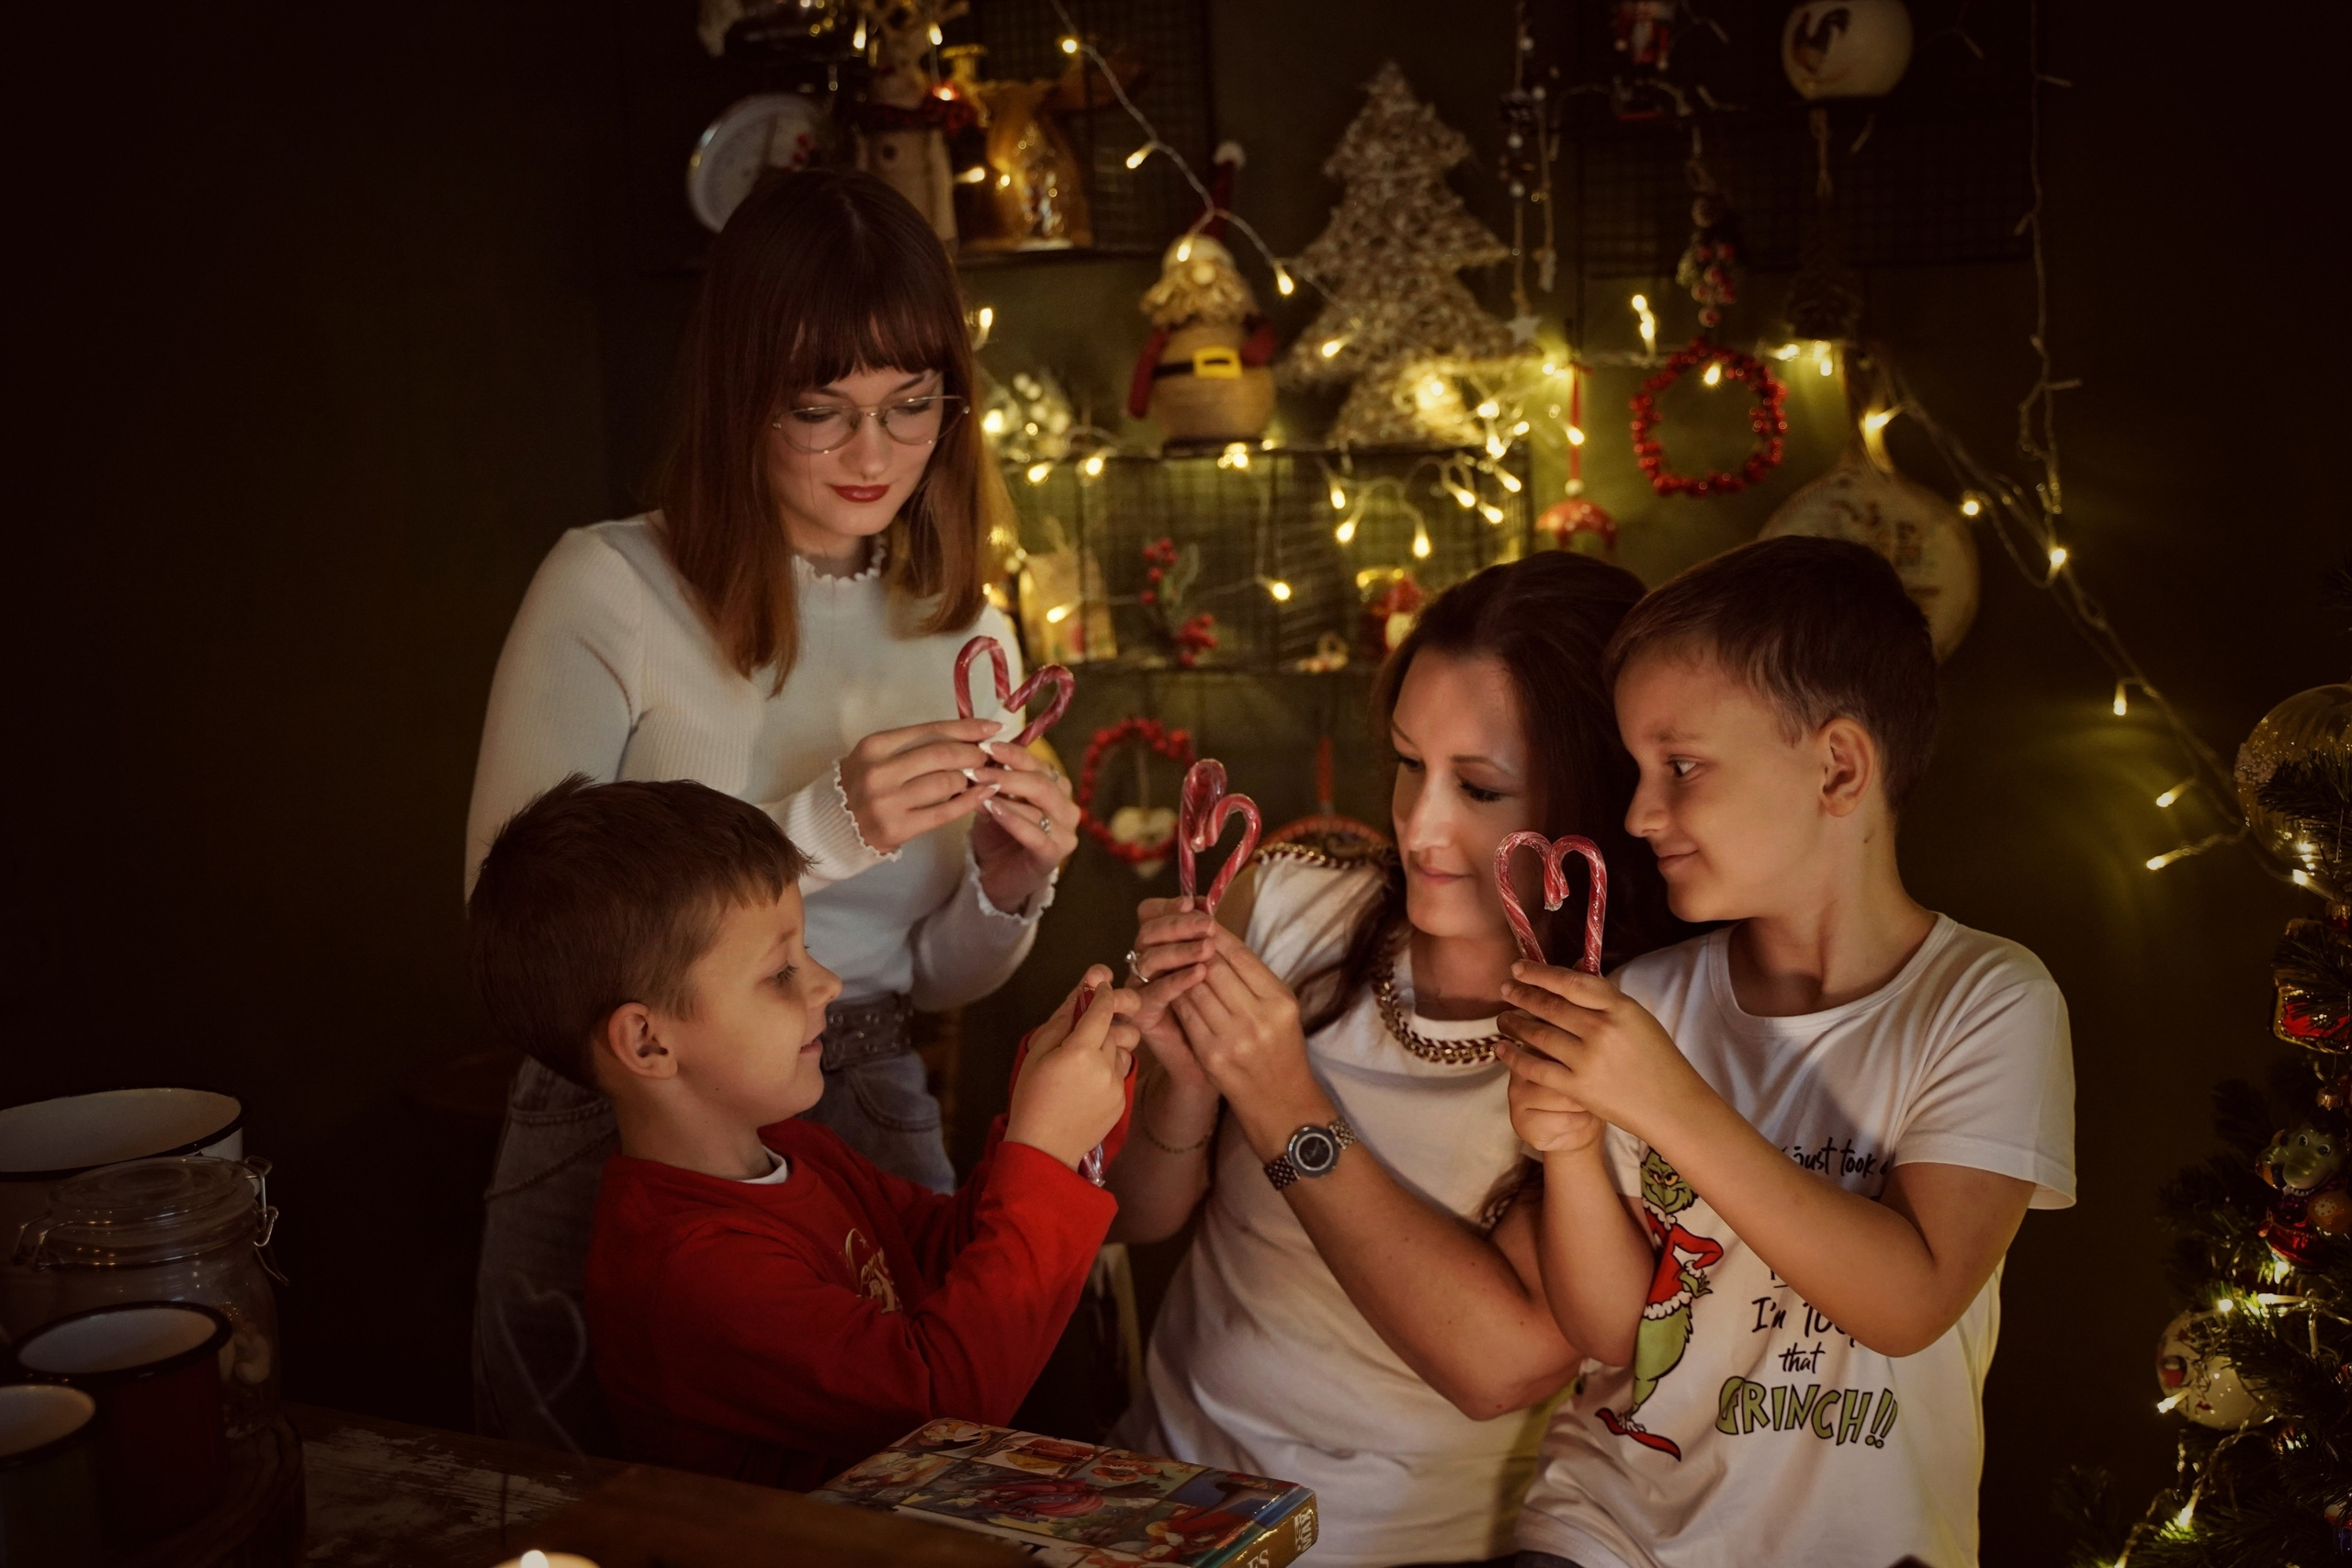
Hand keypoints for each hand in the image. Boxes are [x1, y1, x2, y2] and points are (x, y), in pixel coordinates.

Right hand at [837, 718, 1001, 854]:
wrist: (834, 824)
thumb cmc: (864, 783)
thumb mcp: (880, 755)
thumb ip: (917, 745)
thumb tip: (969, 734)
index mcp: (875, 745)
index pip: (930, 730)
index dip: (966, 728)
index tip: (992, 727)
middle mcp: (878, 771)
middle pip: (942, 755)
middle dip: (974, 753)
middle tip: (989, 756)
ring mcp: (886, 801)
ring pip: (946, 782)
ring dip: (971, 778)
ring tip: (981, 777)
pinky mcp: (897, 828)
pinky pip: (944, 812)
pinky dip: (970, 801)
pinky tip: (985, 794)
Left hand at [970, 742, 1080, 911]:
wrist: (998, 878)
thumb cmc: (998, 836)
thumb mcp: (992, 803)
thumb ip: (991, 784)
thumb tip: (977, 759)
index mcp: (1057, 789)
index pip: (1039, 764)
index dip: (1013, 753)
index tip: (985, 746)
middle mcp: (1067, 808)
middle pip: (1042, 782)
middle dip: (1007, 773)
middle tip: (976, 769)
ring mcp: (1065, 833)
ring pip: (1040, 804)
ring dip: (1007, 794)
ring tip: (978, 787)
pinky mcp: (1054, 855)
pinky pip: (1036, 834)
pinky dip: (1014, 819)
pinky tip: (993, 809)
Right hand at [1005, 966, 1141, 1169]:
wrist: (1043, 1147)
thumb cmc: (1032, 1098)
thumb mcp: (1036, 1052)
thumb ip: (1062, 1020)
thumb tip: (1080, 993)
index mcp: (1080, 1051)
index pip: (1102, 1009)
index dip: (1101, 994)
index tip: (1099, 986)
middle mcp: (1104, 1066)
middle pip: (1114, 1029)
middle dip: (1099, 1026)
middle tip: (1077, 1037)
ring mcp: (1115, 1086)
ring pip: (1121, 1050)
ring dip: (1106, 1048)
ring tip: (1081, 1065)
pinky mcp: (1121, 1101)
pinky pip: (1119, 1072)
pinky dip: (1107, 1070)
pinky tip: (1085, 1085)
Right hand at [1124, 897, 1218, 1092]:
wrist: (1217, 1067)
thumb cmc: (1225, 1018)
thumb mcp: (1223, 974)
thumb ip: (1212, 941)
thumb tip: (1209, 903)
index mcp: (1160, 947)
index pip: (1155, 914)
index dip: (1175, 907)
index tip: (1202, 902)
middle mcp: (1145, 965)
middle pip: (1148, 931)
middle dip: (1178, 924)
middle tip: (1207, 924)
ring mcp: (1140, 990)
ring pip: (1150, 958)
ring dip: (1179, 949)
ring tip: (1208, 948)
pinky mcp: (1141, 1016)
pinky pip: (1155, 993)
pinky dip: (1178, 980)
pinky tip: (1200, 973)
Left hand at [1167, 926, 1329, 1156]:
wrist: (1280, 1101)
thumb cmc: (1282, 1049)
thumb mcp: (1282, 1009)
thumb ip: (1255, 978)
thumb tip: (1221, 942)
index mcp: (1279, 1000)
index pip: (1241, 956)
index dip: (1217, 935)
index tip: (1203, 920)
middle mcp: (1257, 1017)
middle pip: (1214, 968)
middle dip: (1195, 947)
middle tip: (1181, 933)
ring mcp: (1232, 1037)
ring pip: (1195, 988)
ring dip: (1181, 969)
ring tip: (1173, 955)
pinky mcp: (1210, 1053)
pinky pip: (1186, 1013)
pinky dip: (1177, 994)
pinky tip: (1172, 985)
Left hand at [1493, 962, 1706, 1144]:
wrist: (1671, 1106)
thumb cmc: (1657, 1058)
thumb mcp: (1637, 1018)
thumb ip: (1604, 997)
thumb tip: (1572, 970)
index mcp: (1620, 1008)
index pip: (1571, 982)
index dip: (1540, 972)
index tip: (1519, 968)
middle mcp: (1602, 1030)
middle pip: (1551, 1007)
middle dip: (1522, 996)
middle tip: (1505, 989)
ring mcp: (1588, 1059)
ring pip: (1539, 1035)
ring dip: (1515, 1024)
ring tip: (1502, 1019)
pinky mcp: (1578, 1087)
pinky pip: (1536, 1068)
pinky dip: (1515, 1057)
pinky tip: (1502, 1049)